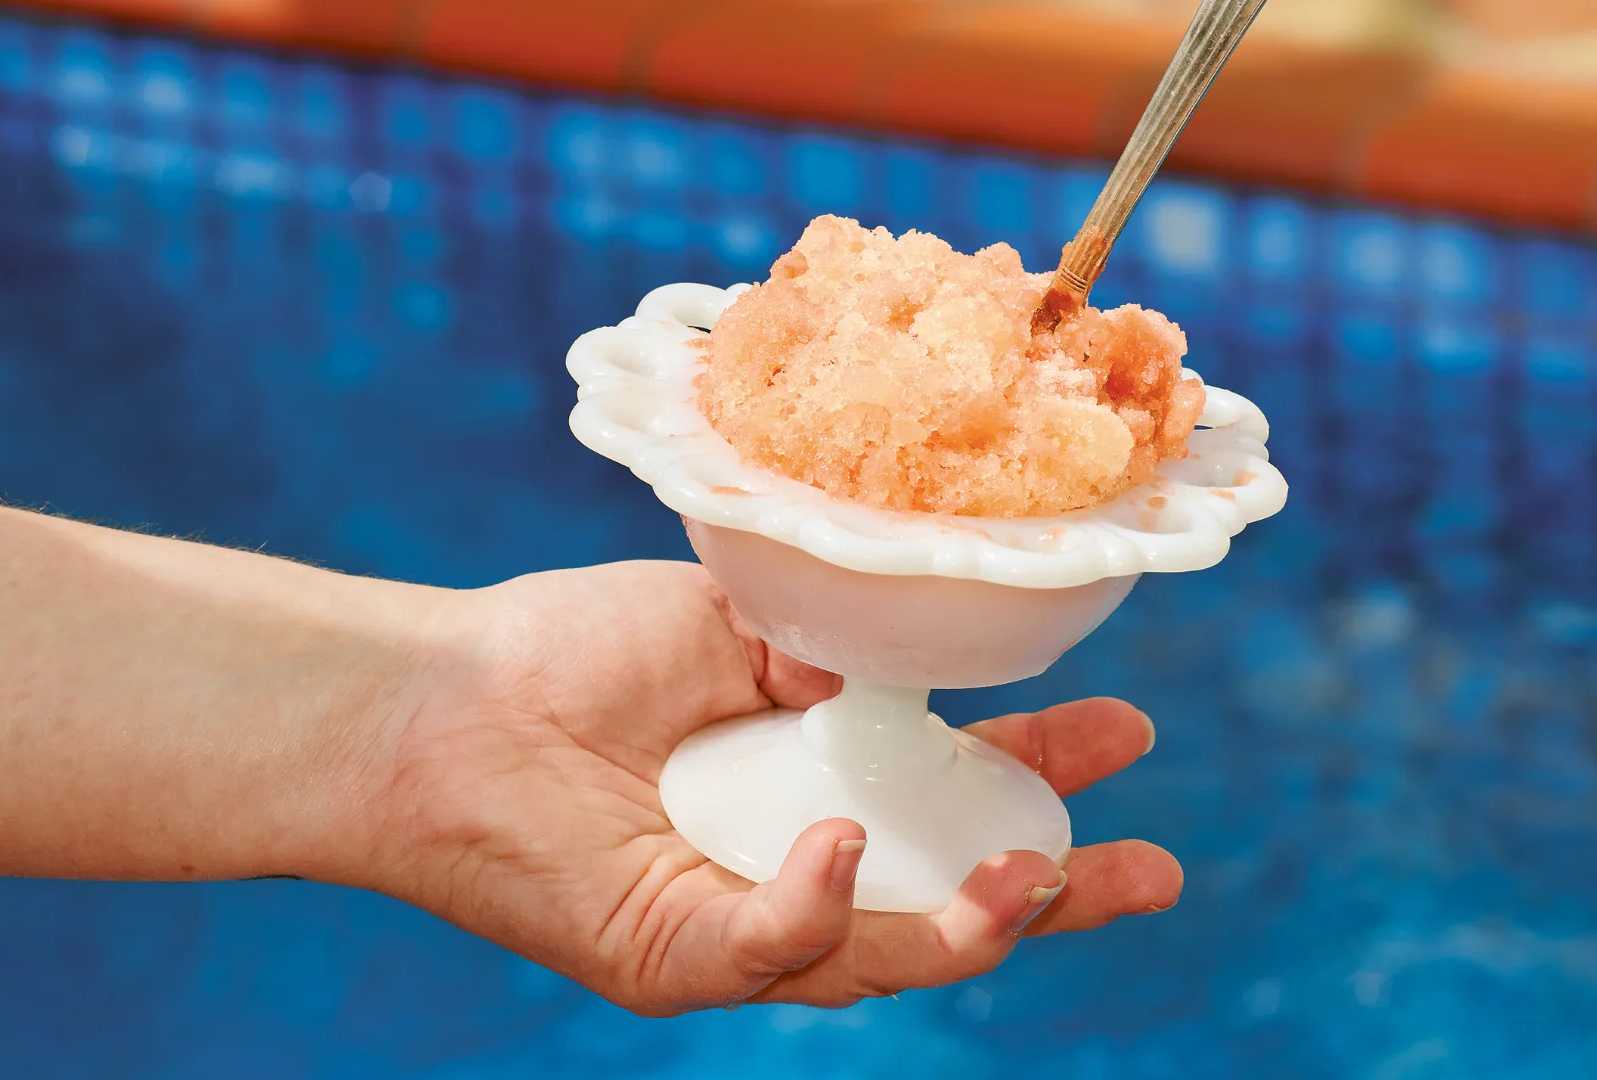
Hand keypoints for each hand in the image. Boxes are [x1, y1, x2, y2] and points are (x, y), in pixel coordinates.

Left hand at [363, 560, 1181, 1015]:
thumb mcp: (740, 626)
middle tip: (1154, 875)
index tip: (1125, 735)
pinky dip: (816, 902)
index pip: (955, 795)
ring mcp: (738, 919)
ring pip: (884, 954)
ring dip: (973, 922)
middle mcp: (793, 862)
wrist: (442, 697)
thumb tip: (925, 666)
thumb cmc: (578, 652)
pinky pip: (773, 948)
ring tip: (1037, 878)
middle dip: (1056, 895)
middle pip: (948, 902)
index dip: (1042, 775)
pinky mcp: (674, 955)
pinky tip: (844, 843)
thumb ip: (837, 655)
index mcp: (819, 781)